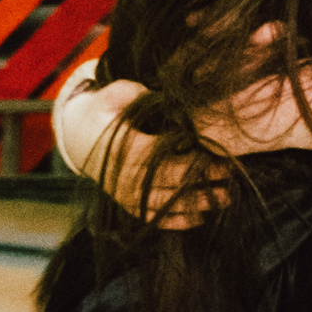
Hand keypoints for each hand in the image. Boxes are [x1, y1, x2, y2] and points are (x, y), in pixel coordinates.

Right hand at [51, 29, 311, 225]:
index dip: (195, 162)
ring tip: (226, 198)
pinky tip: (203, 215)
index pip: (164, 159)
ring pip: (165, 207)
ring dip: (197, 205)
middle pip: (170, 186)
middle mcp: (123, 177)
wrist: (79, 136)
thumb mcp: (119, 92)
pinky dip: (179, 220)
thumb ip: (141, 94)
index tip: (222, 158)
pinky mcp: (129, 205)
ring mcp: (125, 195)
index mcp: (124, 147)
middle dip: (202, 185)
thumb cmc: (107, 108)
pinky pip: (156, 218)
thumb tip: (169, 95)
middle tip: (232, 179)